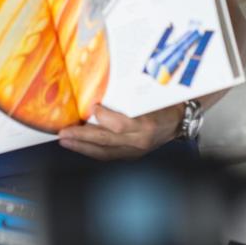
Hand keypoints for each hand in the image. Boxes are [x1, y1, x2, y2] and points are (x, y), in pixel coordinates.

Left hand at [58, 102, 184, 160]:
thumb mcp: (150, 95)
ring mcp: (136, 151)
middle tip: (63, 133)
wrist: (182, 120)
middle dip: (82, 138)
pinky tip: (80, 147)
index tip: (92, 107)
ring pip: (104, 152)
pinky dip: (92, 151)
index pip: (120, 125)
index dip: (103, 117)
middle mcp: (140, 140)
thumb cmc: (165, 104)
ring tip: (66, 142)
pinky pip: (108, 156)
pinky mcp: (133, 156)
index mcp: (146, 124)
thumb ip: (128, 96)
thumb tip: (101, 89)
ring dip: (82, 147)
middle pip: (106, 141)